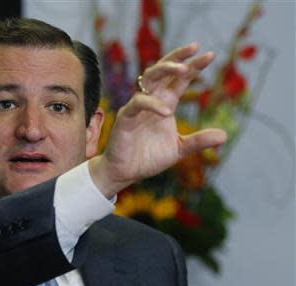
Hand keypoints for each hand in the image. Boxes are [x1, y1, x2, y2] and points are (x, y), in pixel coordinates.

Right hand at [89, 43, 226, 197]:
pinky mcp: (125, 117)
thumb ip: (198, 141)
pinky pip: (138, 104)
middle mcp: (152, 100)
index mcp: (165, 103)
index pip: (180, 79)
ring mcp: (137, 107)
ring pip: (149, 78)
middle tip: (196, 48)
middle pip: (163, 70)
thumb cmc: (148, 158)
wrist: (126, 172)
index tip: (210, 55)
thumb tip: (224, 135)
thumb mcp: (178, 148)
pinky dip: (152, 105)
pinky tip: (167, 111)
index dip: (193, 67)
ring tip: (183, 69)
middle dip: (178, 57)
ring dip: (165, 69)